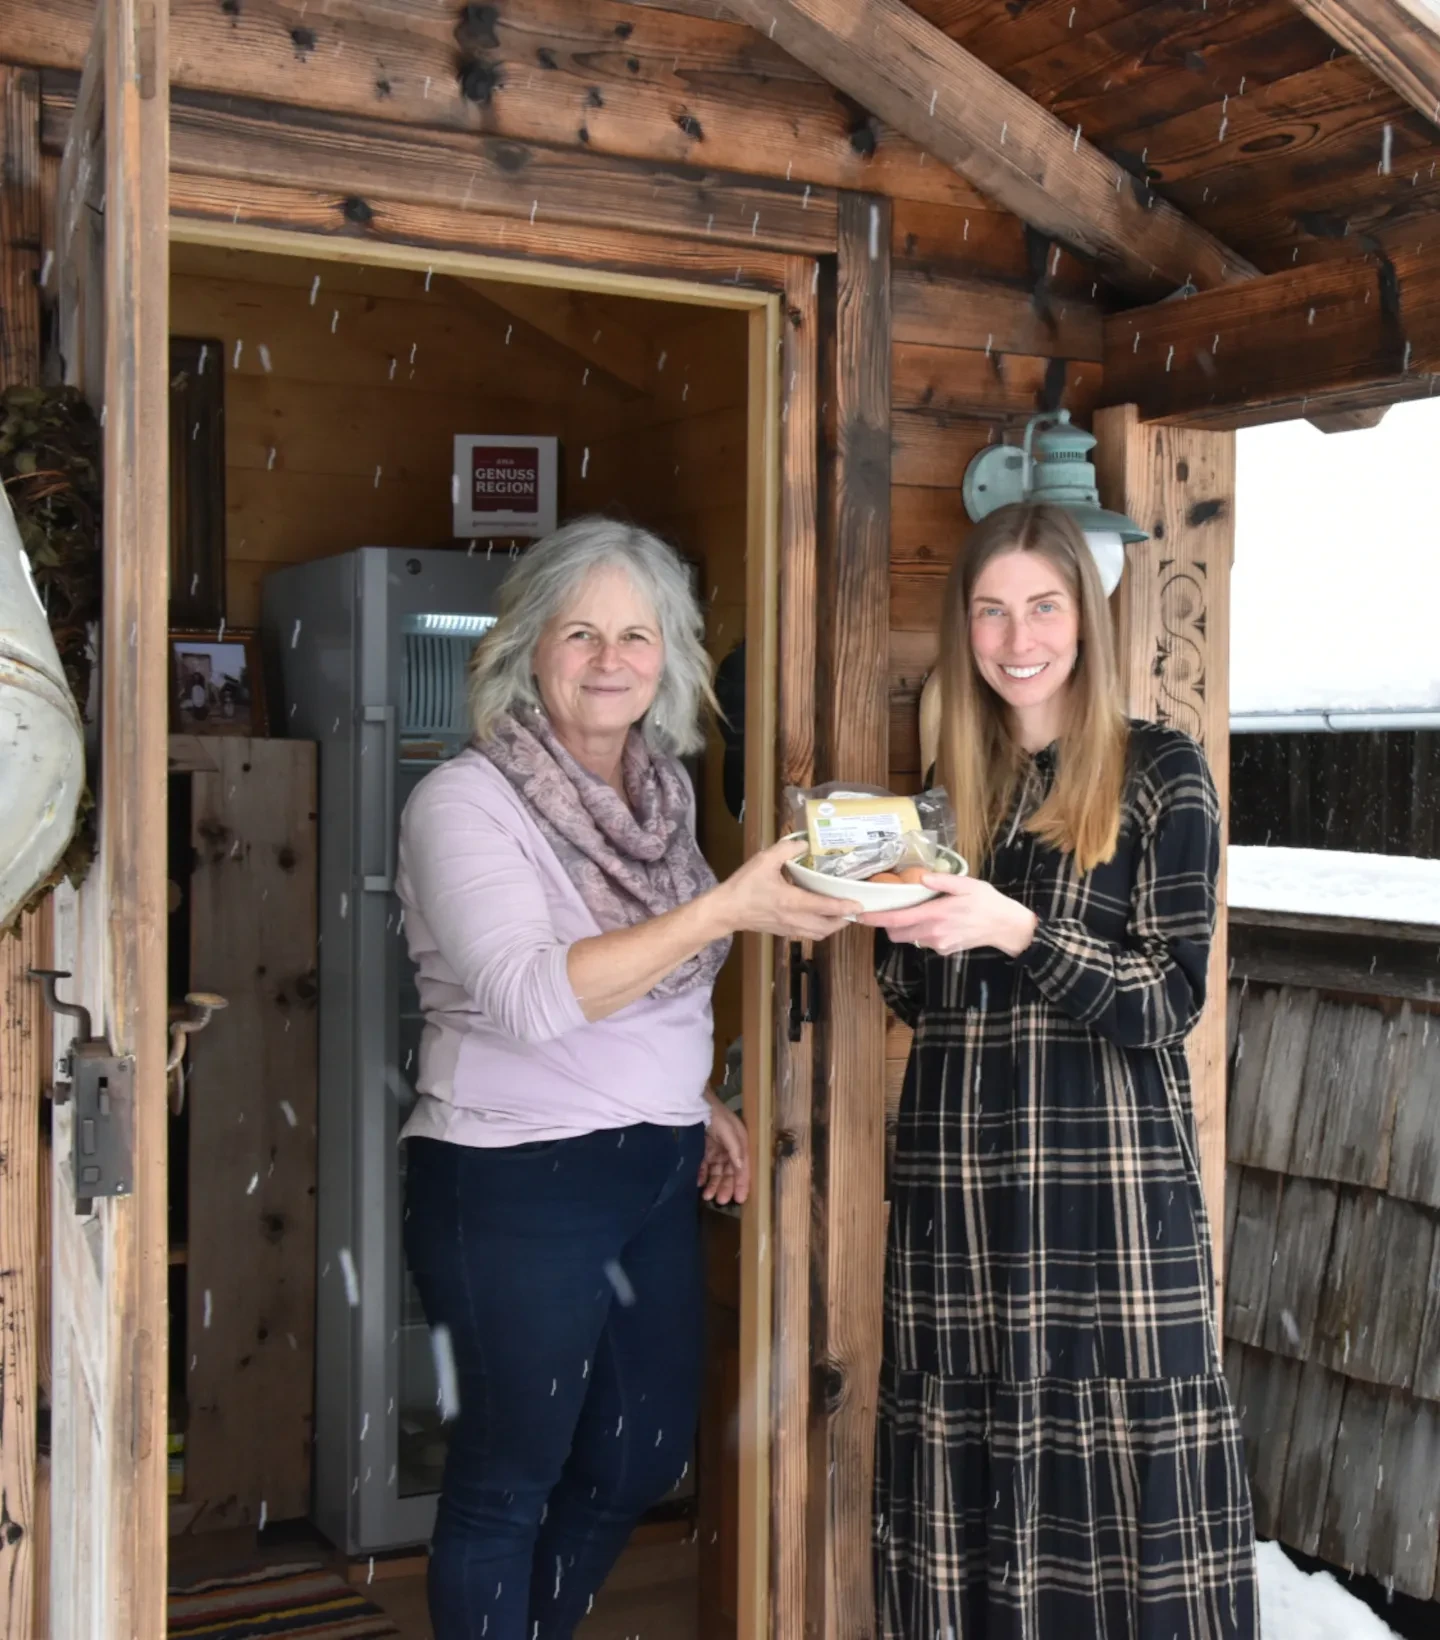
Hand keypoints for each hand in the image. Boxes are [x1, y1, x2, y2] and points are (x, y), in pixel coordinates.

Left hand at [699, 1091, 749, 1204]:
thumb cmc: (716, 1114)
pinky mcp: (703, 1149)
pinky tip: (699, 1184)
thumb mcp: (729, 1130)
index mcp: (741, 1143)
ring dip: (713, 1184)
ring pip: (716, 1171)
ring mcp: (716, 1149)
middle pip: (729, 1172)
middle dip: (726, 1186)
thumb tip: (741, 1168)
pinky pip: (704, 1166)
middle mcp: (730, 1148)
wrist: (695, 1101)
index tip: (740, 1199)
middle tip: (721, 1201)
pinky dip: (702, 1175)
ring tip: (707, 1196)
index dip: (742, 1183)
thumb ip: (735, 1149)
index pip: (743, 1167)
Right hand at [711, 839, 861, 941]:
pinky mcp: (783, 932)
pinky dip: (819, 929)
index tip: (859, 905)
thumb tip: (804, 843)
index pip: (825, 907)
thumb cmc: (744, 886)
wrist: (726, 910)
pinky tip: (819, 918)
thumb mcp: (764, 860)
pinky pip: (808, 935)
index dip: (845, 906)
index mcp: (792, 901)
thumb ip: (786, 849)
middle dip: (844, 920)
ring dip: (833, 927)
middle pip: (827, 927)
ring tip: (841, 915)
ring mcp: (789, 928)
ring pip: (819, 934)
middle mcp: (794, 918)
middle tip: (853, 909)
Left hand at [859, 874, 1037, 957]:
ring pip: (910, 938)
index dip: (876, 919)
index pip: (897, 919)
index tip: (859, 915)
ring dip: (908, 927)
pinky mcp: (943, 951)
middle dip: (889, 923)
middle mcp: (933, 933)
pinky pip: (924, 942)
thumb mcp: (967, 884)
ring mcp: (938, 945)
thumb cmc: (987, 902)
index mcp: (935, 915)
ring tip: (923, 911)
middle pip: (897, 933)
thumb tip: (922, 876)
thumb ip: (943, 881)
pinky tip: (938, 921)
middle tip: (894, 908)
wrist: (1005, 926)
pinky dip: (922, 932)